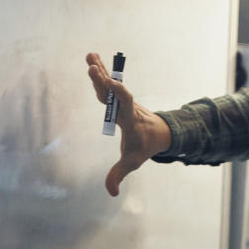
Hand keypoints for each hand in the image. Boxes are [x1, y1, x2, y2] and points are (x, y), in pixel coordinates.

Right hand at [86, 52, 171, 195]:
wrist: (158, 132)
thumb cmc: (144, 147)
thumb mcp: (132, 161)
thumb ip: (119, 174)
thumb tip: (111, 193)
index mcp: (130, 119)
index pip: (126, 104)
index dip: (120, 94)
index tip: (113, 84)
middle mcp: (126, 106)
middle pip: (114, 91)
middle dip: (104, 81)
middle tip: (92, 67)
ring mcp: (122, 100)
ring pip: (110, 84)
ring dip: (100, 70)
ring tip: (90, 55)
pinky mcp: (118, 97)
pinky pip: (107, 83)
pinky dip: (100, 71)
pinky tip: (92, 59)